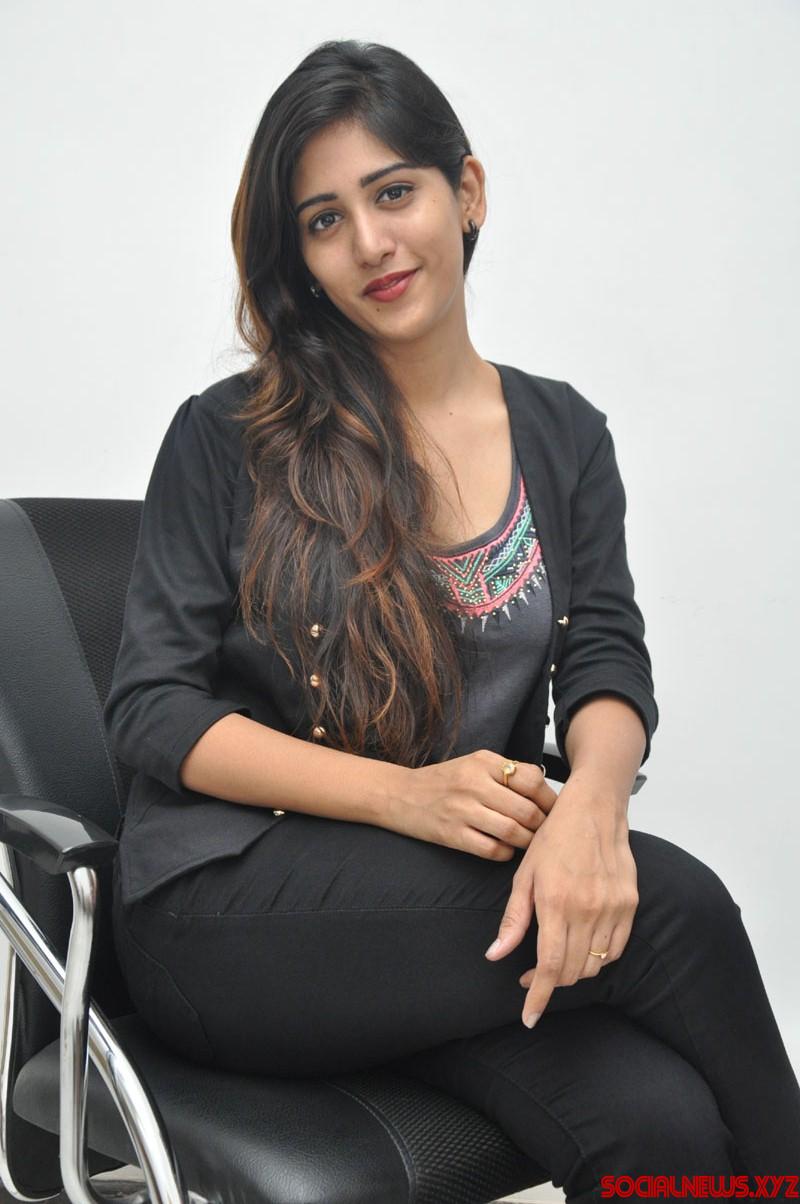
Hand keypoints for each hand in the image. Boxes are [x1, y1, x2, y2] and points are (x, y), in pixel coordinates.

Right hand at [390, 750, 558, 860]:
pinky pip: (492, 850)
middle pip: (526, 809)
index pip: (531, 780)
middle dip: (543, 825)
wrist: (400, 795)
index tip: (555, 810)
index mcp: (483, 762)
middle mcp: (473, 783)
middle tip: (547, 832)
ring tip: (529, 843)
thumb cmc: (443, 781)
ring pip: (512, 831)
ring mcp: (462, 810)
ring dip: (528, 842)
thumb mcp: (474, 764)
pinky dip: (506, 853)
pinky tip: (506, 850)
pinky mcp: (452, 834)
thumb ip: (505, 773)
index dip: (549, 799)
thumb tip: (544, 791)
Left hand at [483, 771, 638, 1025]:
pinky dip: (599, 957)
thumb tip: (496, 954)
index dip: (539, 997)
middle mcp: (588, 909)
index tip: (529, 1017)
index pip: (550, 967)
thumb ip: (513, 919)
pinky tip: (583, 945)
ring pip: (595, 964)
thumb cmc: (554, 838)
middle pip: (572, 971)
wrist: (594, 809)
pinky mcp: (630, 905)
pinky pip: (616, 949)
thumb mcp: (523, 875)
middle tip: (532, 974)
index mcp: (557, 903)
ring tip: (557, 957)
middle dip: (551, 983)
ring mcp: (613, 908)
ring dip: (574, 971)